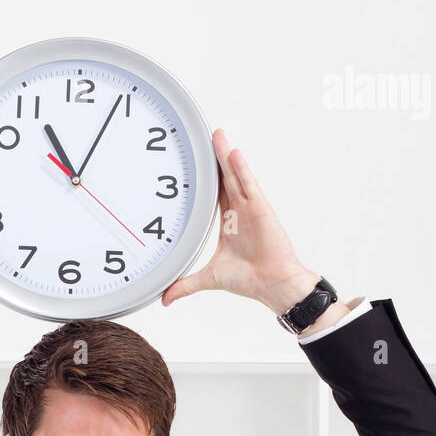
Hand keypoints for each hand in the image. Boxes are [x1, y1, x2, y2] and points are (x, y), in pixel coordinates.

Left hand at [161, 130, 314, 310]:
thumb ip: (185, 285)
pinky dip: (241, 169)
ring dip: (225, 156)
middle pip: (224, 179)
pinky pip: (249, 185)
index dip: (205, 178)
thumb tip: (164, 299)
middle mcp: (238, 212)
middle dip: (215, 158)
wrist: (271, 284)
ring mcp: (249, 208)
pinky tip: (233, 153)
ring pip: (235, 177)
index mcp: (228, 223)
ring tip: (216, 135)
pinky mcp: (260, 209)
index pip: (214, 194)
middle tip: (205, 137)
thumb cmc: (249, 279)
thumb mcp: (209, 278)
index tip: (194, 162)